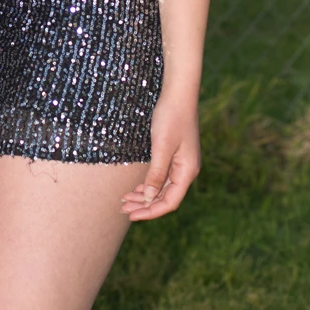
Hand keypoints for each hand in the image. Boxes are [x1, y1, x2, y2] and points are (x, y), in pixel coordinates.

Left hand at [121, 90, 199, 221]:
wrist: (178, 94)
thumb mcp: (161, 147)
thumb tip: (149, 198)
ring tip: (125, 200)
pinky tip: (137, 188)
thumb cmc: (171, 117)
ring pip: (162, 188)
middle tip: (122, 208)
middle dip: (144, 205)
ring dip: (145, 196)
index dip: (151, 211)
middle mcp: (187, 170)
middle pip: (165, 197)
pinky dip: (149, 185)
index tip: (131, 215)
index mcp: (187, 171)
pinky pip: (162, 177)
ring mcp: (181, 163)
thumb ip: (156, 174)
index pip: (170, 202)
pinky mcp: (175, 155)